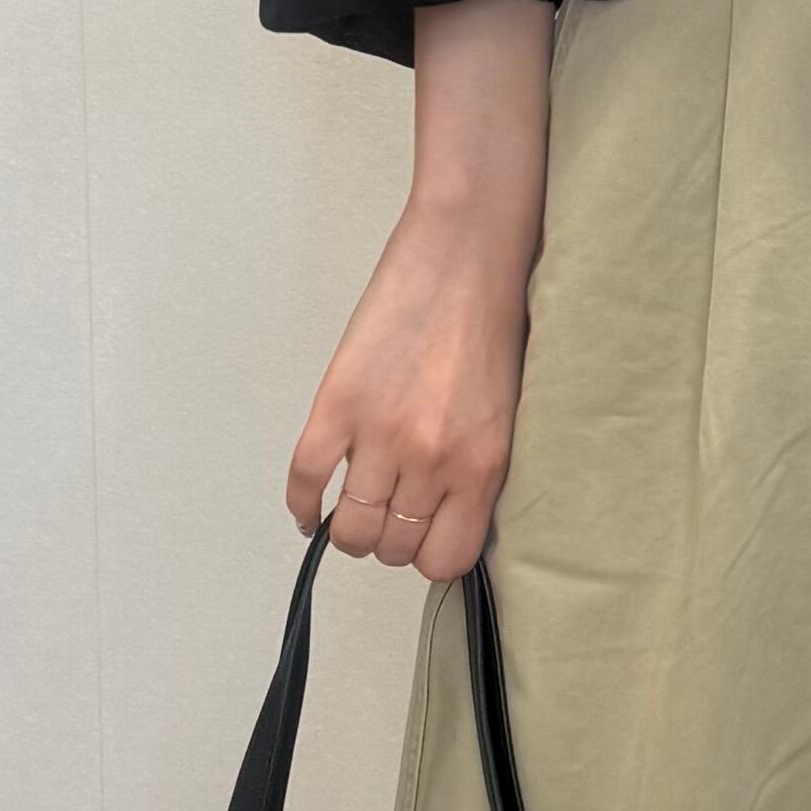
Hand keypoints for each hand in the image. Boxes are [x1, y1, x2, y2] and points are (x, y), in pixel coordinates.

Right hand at [285, 0, 550, 577]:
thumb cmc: (496, 323)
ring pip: (349, 527)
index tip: (423, 538)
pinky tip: (309, 507)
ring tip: (355, 504)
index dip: (428, 556)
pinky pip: (306, 479)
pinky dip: (302, 504)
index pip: (444, 561)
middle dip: (388, 539)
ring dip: (348, 526)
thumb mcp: (509, 414)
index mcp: (483, 466)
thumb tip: (446, 517)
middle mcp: (432, 460)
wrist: (468, 250)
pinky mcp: (338, 402)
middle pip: (391, 546)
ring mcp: (380, 433)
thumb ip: (477, 470)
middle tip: (389, 514)